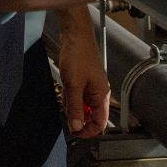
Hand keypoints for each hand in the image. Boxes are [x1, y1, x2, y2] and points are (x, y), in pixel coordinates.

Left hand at [55, 9, 110, 138]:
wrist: (75, 34)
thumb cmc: (78, 54)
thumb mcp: (74, 85)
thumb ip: (75, 108)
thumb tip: (76, 126)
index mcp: (102, 95)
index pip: (101, 123)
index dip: (88, 131)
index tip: (75, 133)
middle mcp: (99, 92)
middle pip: (92, 116)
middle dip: (79, 119)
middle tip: (66, 118)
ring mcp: (91, 85)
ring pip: (84, 106)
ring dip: (74, 107)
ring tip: (65, 100)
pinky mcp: (83, 79)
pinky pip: (79, 95)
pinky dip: (71, 98)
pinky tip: (65, 92)